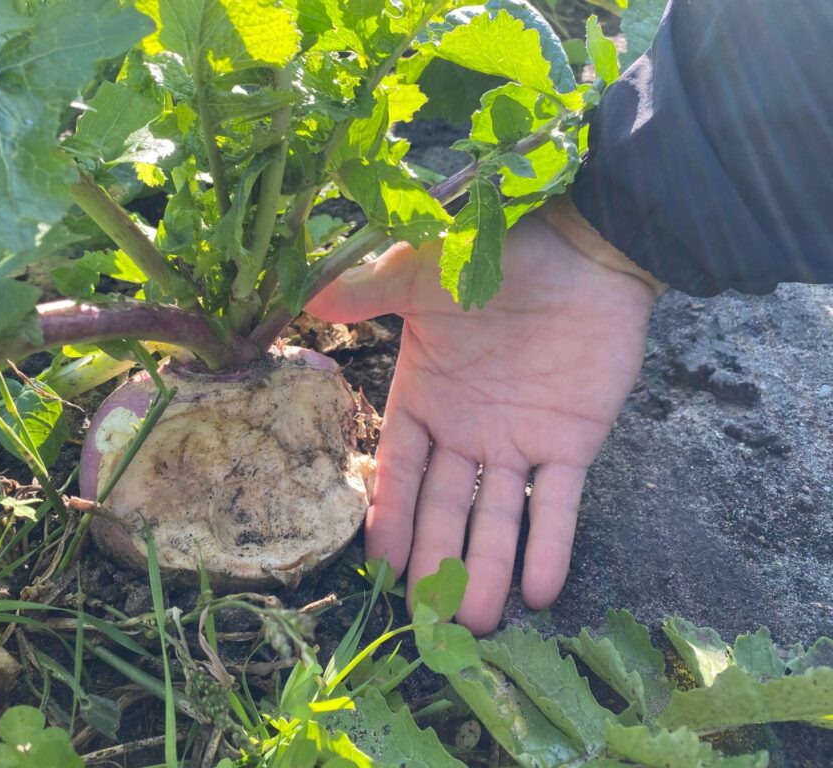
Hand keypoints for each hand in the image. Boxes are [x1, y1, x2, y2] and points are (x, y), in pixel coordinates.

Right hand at [306, 200, 660, 633]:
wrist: (587, 244)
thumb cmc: (499, 253)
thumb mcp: (423, 272)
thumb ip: (370, 290)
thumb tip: (307, 297)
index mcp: (426, 395)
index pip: (401, 470)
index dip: (391, 519)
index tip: (381, 569)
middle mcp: (468, 429)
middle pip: (445, 508)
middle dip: (437, 562)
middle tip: (429, 620)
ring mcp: (520, 439)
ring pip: (498, 516)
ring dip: (489, 568)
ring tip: (481, 623)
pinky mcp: (573, 441)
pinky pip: (559, 501)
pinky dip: (552, 544)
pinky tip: (542, 590)